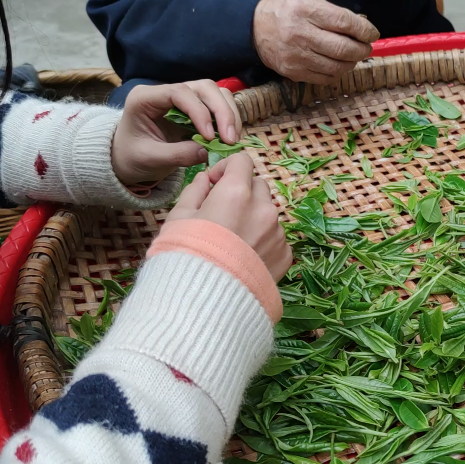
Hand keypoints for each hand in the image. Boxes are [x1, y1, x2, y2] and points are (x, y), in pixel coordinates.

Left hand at [112, 80, 240, 184]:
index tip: (209, 137)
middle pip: (204, 88)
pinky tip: (228, 138)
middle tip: (230, 139)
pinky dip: (228, 120)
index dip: (200, 112)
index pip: (179, 93)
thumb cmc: (132, 157)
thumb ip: (177, 155)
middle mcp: (166, 92)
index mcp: (145, 98)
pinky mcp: (195, 109)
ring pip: (216, 93)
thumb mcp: (150, 159)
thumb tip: (207, 151)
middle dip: (222, 111)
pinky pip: (218, 106)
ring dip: (229, 114)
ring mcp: (182, 99)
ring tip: (231, 139)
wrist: (128, 160)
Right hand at [167, 154, 291, 280]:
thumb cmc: (186, 256)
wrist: (206, 302)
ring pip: (268, 213)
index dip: (227, 168)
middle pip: (258, 186)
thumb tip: (205, 179)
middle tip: (223, 213)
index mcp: (237, 192)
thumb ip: (194, 191)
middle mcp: (264, 208)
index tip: (214, 184)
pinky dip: (263, 242)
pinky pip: (276, 239)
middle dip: (242, 192)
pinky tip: (244, 259)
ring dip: (254, 218)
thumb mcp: (179, 218)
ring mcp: (277, 232)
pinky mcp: (285, 255)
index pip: (242, 161)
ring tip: (232, 242)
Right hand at [253, 0, 378, 83]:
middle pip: (343, 48)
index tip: (372, 33)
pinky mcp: (293, 72)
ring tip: (353, 56)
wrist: (254, 27)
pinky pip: (325, 78)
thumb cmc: (286, 11)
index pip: (344, 22)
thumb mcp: (309, 1)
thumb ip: (335, 14)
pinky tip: (339, 65)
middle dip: (361, 49)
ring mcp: (296, 56)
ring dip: (351, 63)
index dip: (364, 30)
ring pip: (336, 67)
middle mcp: (300, 34)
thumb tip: (361, 28)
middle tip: (365, 47)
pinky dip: (337, 73)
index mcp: (305, 10)